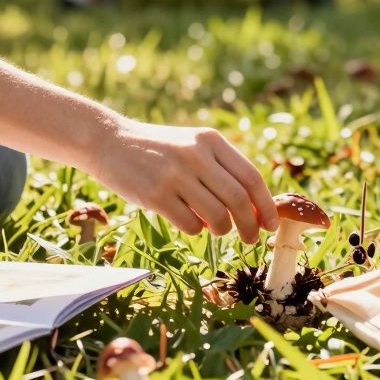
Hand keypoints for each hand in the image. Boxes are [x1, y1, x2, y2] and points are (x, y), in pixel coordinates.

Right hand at [89, 119, 278, 243]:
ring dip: (222, 230)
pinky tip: (188, 221)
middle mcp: (196, 155)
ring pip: (217, 216)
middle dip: (250, 226)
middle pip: (239, 200)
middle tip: (251, 239)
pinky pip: (190, 225)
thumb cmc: (158, 149)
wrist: (109, 141)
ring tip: (216, 229)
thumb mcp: (192, 145)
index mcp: (210, 140)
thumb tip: (255, 210)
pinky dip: (196, 230)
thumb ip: (221, 170)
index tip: (271, 225)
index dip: (266, 205)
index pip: (251, 177)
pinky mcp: (155, 195)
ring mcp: (175, 175)